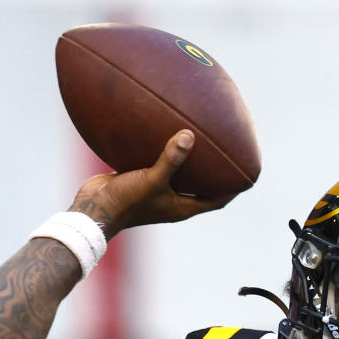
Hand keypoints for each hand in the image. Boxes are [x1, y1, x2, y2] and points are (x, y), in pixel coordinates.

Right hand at [70, 130, 234, 237]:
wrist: (92, 211)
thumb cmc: (126, 203)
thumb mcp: (151, 180)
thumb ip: (171, 160)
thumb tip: (189, 136)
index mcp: (182, 207)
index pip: (217, 200)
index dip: (233, 189)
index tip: (246, 173)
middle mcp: (172, 200)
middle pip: (201, 184)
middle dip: (213, 169)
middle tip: (225, 146)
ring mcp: (155, 189)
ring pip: (177, 171)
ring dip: (186, 156)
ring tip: (195, 131)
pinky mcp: (138, 178)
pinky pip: (155, 160)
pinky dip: (160, 147)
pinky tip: (160, 126)